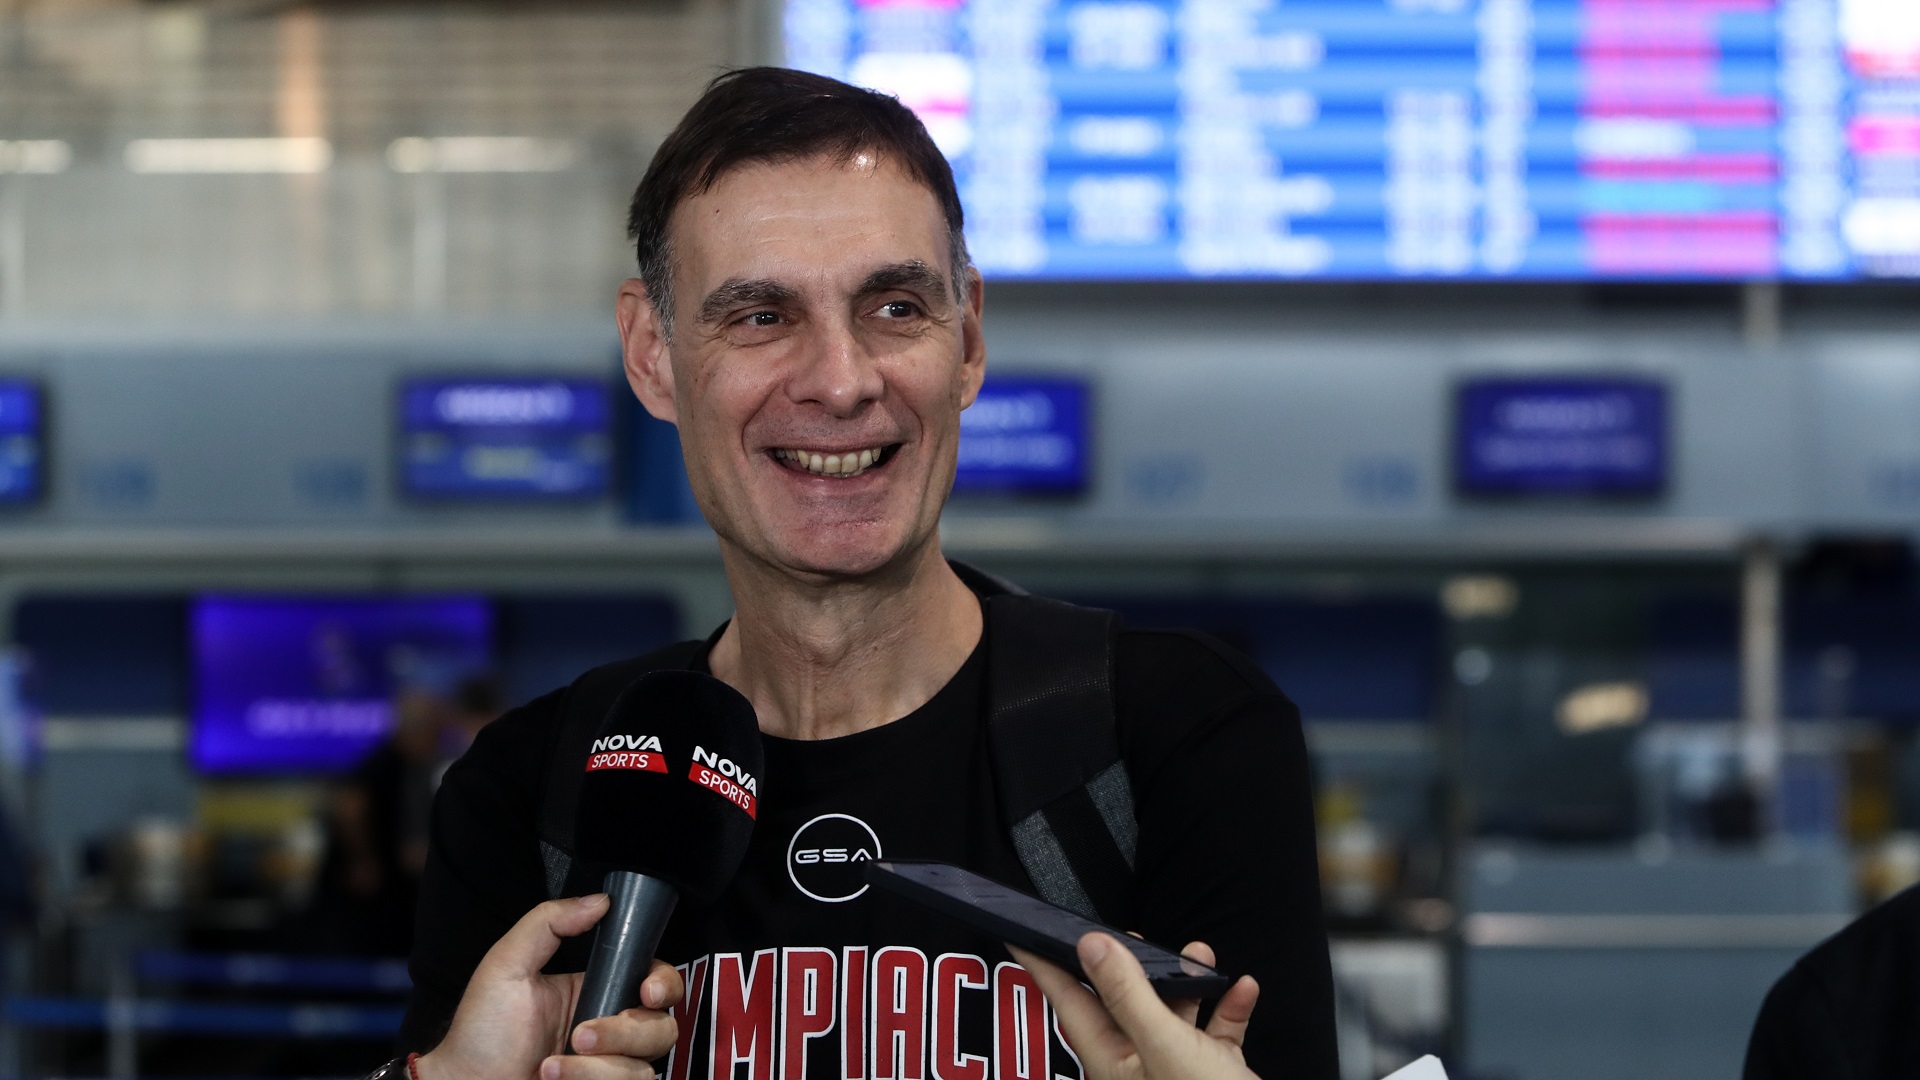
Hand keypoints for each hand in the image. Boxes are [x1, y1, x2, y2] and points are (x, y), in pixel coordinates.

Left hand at [415, 894, 683, 1079]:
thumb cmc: (480, 1033)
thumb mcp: (507, 963)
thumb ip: (549, 923)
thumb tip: (599, 900)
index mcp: (596, 991)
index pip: (655, 980)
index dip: (663, 984)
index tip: (646, 991)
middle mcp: (611, 1030)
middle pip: (660, 1026)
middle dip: (625, 1031)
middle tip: (581, 1035)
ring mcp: (608, 1068)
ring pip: (644, 1066)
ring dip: (598, 1067)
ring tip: (552, 1066)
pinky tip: (555, 1079)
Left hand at [1009, 934, 1259, 1079]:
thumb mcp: (1166, 1046)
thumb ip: (1128, 994)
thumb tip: (1091, 945)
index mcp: (1113, 1061)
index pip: (1068, 1002)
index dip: (1045, 965)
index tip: (1023, 932)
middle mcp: (1139, 1065)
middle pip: (1123, 1003)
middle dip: (1133, 964)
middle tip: (1135, 934)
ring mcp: (1176, 1070)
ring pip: (1172, 1013)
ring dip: (1188, 981)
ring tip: (1200, 955)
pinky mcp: (1212, 1074)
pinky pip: (1215, 1032)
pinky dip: (1228, 1008)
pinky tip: (1243, 988)